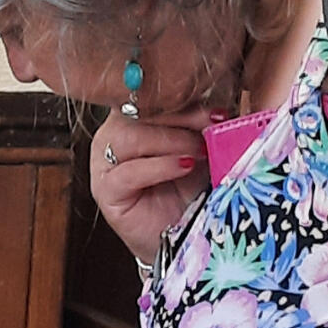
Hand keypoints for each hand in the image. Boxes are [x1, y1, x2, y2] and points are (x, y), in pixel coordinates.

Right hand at [90, 110, 212, 263]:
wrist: (184, 231)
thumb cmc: (189, 187)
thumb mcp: (201, 146)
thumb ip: (203, 123)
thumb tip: (223, 104)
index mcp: (132, 118)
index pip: (149, 95)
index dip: (183, 99)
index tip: (218, 111)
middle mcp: (112, 136)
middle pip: (137, 112)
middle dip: (181, 118)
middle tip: (212, 129)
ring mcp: (104, 165)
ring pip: (128, 137)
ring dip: (171, 140)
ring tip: (199, 152)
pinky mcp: (105, 191)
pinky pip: (127, 172)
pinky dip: (159, 167)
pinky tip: (184, 167)